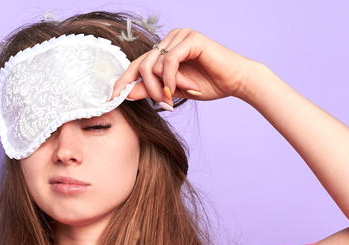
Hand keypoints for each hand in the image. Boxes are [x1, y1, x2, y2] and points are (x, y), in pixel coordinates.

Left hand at [112, 28, 255, 104]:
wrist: (237, 82)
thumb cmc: (209, 84)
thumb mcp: (174, 90)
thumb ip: (151, 89)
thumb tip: (126, 93)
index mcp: (166, 49)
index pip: (137, 63)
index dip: (123, 80)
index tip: (111, 98)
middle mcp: (171, 38)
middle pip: (142, 65)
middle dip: (148, 89)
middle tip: (163, 105)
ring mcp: (180, 36)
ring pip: (153, 65)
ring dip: (162, 87)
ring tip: (174, 98)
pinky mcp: (191, 39)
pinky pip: (169, 62)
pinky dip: (170, 80)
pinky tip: (179, 90)